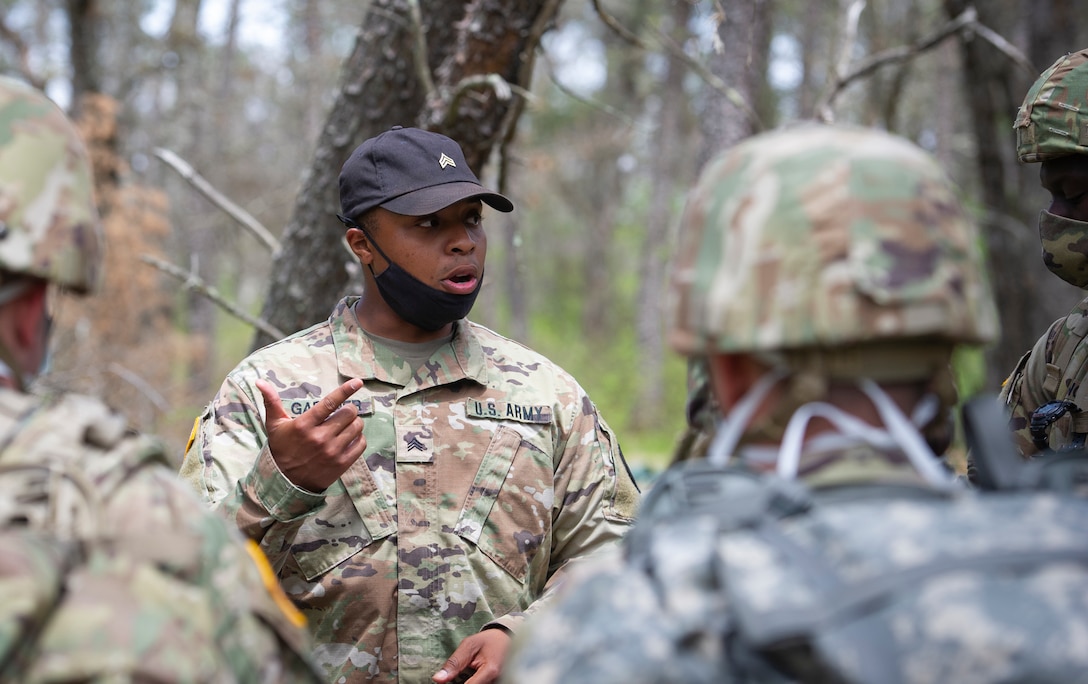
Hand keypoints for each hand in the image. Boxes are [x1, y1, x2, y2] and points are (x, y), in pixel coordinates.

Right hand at [256, 378, 365, 492]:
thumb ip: (271, 402)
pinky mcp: (341, 464)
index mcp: (304, 425)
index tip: (357, 382)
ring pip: (357, 428)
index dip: (346, 391)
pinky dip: (359, 438)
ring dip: (355, 423)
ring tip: (347, 426)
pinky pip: (360, 444)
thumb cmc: (281, 449)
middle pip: (348, 414)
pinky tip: (351, 438)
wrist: (285, 482)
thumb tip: (260, 381)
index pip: (330, 403)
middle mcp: (319, 438)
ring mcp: (332, 452)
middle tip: (344, 413)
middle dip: (349, 410)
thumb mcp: (275, 425)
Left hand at [432, 628, 510, 683]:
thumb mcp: (469, 645)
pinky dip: (474, 681)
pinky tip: (471, 676)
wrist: (507, 639)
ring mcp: (499, 682)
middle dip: (462, 682)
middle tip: (463, 669)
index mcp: (491, 671)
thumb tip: (438, 679)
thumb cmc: (488, 640)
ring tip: (468, 671)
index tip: (447, 681)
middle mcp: (498, 680)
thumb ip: (454, 663)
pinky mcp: (498, 683)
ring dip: (469, 681)